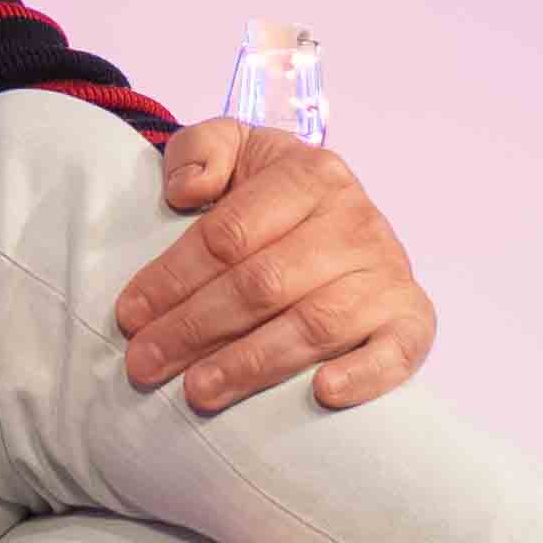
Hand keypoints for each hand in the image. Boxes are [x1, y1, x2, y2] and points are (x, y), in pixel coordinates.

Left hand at [113, 124, 437, 416]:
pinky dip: (363, 374)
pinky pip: (395, 351)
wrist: (346, 221)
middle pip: (263, 284)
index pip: (229, 235)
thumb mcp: (238, 151)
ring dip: (251, 363)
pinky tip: (322, 393)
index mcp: (310, 175)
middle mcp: (354, 223)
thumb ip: (201, 149)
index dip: (173, 278)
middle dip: (194, 328)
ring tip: (197, 392)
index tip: (130, 315)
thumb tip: (185, 190)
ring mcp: (386, 274)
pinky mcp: (411, 319)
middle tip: (144, 364)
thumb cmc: (275, 198)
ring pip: (314, 324)